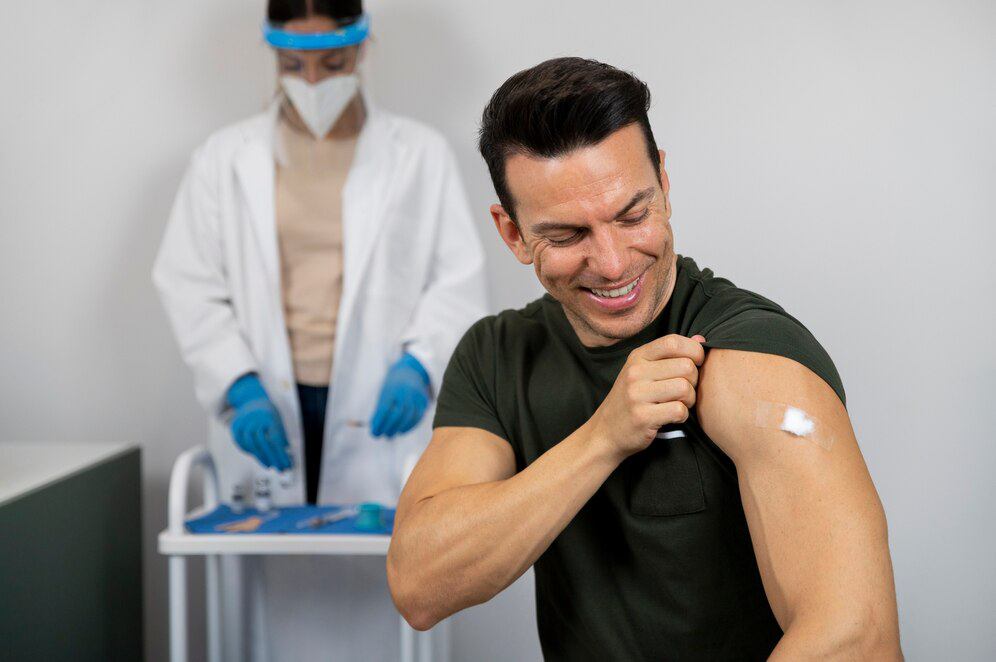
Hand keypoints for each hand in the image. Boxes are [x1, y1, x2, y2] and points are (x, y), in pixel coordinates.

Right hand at [226, 373, 291, 470]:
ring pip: (250, 443)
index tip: (287, 464)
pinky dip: (250, 452)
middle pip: (263, 441)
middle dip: (273, 457)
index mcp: (269, 416)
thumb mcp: (279, 421)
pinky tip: (259, 457)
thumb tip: (287, 454)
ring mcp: (243, 422)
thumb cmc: (269, 415)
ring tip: (270, 465)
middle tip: (281, 468)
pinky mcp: (235, 427)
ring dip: (261, 457)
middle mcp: (255, 418)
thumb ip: (282, 436)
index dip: (281, 453)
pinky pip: (242, 443)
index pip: (275, 437)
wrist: (251, 400)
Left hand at [371, 352, 430, 437]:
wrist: (409, 371)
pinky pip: (418, 416)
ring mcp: (416, 396)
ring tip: (391, 434)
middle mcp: (405, 391)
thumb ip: (380, 408)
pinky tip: (402, 430)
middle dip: (389, 427)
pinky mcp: (424, 401)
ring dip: (400, 428)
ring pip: (410, 416)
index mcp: (392, 388)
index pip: (385, 409)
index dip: (379, 422)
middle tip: (382, 435)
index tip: (373, 432)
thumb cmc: (392, 385)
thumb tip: (375, 427)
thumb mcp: (383, 392)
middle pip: (398, 414)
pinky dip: (410, 426)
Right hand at [587, 334, 705, 460]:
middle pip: (686, 366)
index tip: (696, 364)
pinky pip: (679, 410)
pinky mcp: (642, 417)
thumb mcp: (643, 371)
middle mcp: (635, 372)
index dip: (694, 351)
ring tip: (679, 404)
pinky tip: (672, 417)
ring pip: (685, 388)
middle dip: (694, 381)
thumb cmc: (631, 399)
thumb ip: (670, 354)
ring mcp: (637, 394)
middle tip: (685, 391)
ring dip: (690, 400)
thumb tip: (700, 339)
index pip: (673, 342)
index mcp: (638, 357)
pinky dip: (682, 416)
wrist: (606, 431)